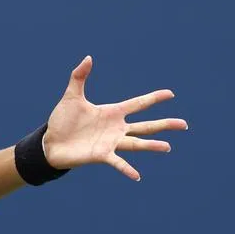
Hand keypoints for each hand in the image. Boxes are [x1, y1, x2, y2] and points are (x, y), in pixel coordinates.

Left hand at [43, 56, 188, 181]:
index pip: (138, 104)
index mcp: (112, 112)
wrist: (50, 143)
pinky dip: (127, 169)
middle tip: (184, 124)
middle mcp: (116, 128)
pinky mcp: (101, 155)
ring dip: (152, 146)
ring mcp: (110, 143)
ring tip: (168, 147)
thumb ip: (79, 77)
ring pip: (136, 144)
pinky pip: (117, 162)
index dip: (153, 98)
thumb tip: (88, 57)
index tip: (170, 94)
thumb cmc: (62, 121)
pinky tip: (137, 176)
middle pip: (145, 126)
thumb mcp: (71, 96)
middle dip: (165, 124)